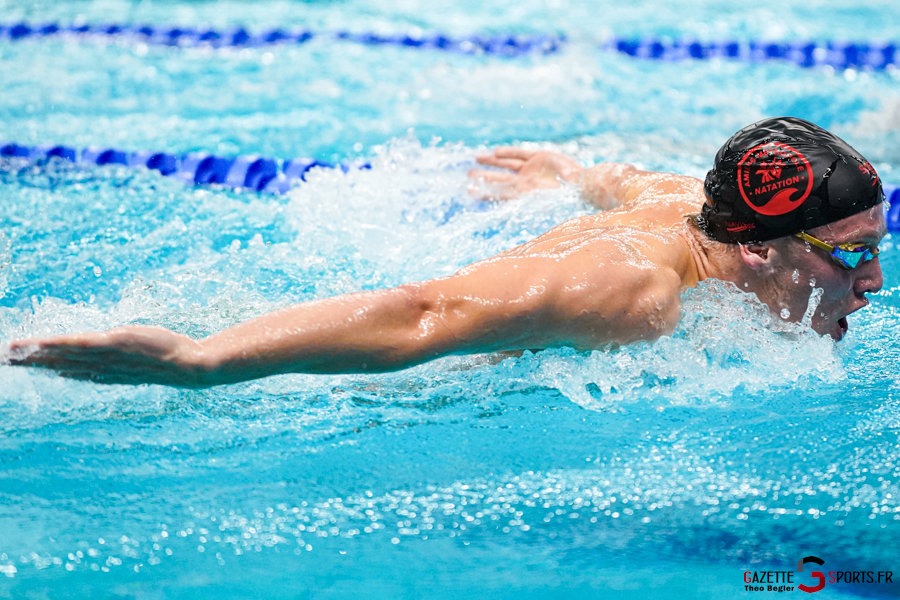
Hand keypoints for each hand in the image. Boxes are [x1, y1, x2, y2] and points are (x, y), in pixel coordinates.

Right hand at [4, 325, 208, 386]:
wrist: (188, 366)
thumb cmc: (165, 358)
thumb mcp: (134, 360)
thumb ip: (113, 359)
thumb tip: (101, 350)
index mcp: (100, 373)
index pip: (62, 371)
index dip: (37, 368)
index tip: (13, 364)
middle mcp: (98, 369)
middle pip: (54, 365)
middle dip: (25, 363)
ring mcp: (106, 357)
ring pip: (63, 355)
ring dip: (35, 354)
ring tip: (8, 351)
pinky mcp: (116, 343)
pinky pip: (83, 344)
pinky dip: (61, 344)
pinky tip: (44, 342)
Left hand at [468, 148, 582, 199]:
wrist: (586, 184)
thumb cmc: (574, 193)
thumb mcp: (558, 197)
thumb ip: (541, 197)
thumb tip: (533, 194)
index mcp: (529, 194)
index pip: (502, 193)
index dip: (487, 192)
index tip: (471, 191)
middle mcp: (527, 183)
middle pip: (500, 179)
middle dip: (484, 176)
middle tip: (468, 175)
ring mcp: (532, 170)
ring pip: (507, 165)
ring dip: (492, 163)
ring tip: (476, 158)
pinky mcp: (539, 158)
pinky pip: (520, 154)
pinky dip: (509, 153)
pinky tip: (496, 152)